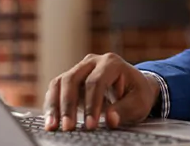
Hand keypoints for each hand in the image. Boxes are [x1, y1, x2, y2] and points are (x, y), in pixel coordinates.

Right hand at [43, 53, 160, 131]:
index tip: (90, 125)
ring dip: (54, 105)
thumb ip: (125, 110)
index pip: (96, 82)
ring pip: (59, 83)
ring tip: (52, 126)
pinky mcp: (70, 80)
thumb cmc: (137, 93)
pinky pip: (55, 90)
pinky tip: (51, 121)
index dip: (92, 104)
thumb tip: (110, 119)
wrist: (133, 87)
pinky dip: (51, 106)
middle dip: (68, 105)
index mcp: (111, 63)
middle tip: (68, 127)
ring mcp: (79, 69)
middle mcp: (92, 62)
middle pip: (72, 79)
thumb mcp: (139, 102)